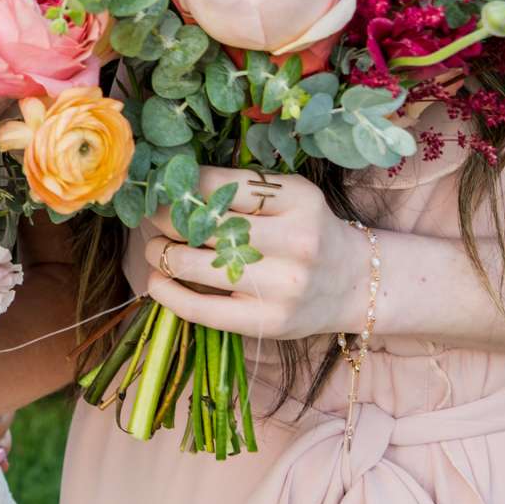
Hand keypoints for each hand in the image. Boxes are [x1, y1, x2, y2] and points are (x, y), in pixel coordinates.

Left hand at [137, 168, 370, 342]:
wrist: (352, 283)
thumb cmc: (307, 231)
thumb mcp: (289, 195)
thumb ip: (240, 187)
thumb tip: (171, 181)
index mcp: (298, 199)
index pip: (219, 184)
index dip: (180, 184)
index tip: (163, 186)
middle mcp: (294, 242)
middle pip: (203, 223)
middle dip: (164, 217)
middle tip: (151, 216)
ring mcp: (281, 286)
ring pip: (193, 263)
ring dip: (160, 252)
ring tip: (155, 247)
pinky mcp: (267, 322)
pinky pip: (201, 309)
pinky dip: (169, 293)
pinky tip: (157, 280)